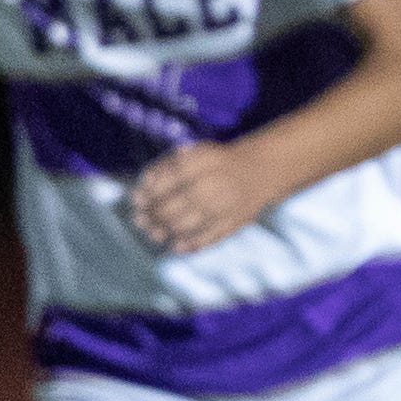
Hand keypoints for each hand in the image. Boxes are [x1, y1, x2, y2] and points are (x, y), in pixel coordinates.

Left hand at [129, 142, 277, 253]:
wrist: (263, 169)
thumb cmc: (218, 162)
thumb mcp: (194, 153)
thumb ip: (167, 166)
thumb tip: (144, 188)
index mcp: (202, 163)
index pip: (166, 181)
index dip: (148, 193)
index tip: (137, 201)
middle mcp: (213, 184)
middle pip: (174, 206)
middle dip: (154, 217)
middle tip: (141, 222)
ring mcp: (225, 206)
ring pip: (188, 224)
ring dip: (167, 232)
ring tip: (154, 234)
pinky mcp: (236, 222)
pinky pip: (211, 237)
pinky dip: (192, 245)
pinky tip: (177, 247)